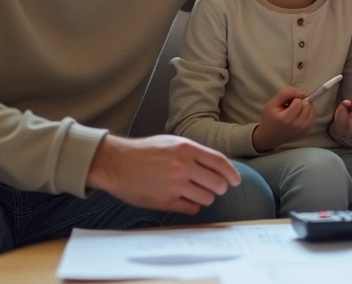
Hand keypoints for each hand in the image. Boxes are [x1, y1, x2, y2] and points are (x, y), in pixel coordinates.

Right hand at [86, 134, 240, 214]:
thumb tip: (217, 165)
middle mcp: (183, 166)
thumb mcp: (171, 142)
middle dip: (220, 188)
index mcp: (186, 149)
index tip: (236, 180)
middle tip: (214, 188)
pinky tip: (185, 200)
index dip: (232, 173)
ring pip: (207, 198)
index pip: (220, 162)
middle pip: (217, 183)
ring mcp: (174, 185)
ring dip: (205, 197)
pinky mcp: (165, 201)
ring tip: (195, 192)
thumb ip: (194, 152)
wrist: (116, 163)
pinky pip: (191, 208)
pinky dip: (192, 206)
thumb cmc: (144, 151)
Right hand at [252, 87, 315, 152]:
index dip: (294, 99)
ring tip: (295, 110)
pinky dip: (308, 112)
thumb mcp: (273, 102)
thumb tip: (303, 92)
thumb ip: (286, 93)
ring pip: (312, 110)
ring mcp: (304, 129)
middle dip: (301, 102)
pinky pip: (313, 116)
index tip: (288, 102)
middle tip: (291, 106)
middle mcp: (297, 125)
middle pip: (307, 105)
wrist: (270, 136)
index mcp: (286, 119)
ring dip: (305, 106)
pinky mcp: (307, 131)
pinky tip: (299, 114)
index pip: (299, 102)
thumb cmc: (270, 118)